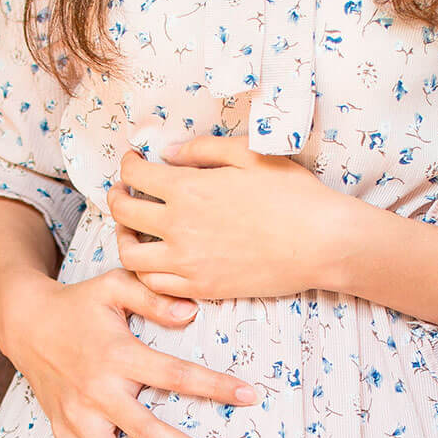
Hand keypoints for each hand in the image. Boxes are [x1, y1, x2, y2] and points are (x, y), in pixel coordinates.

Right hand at [0, 268, 258, 437]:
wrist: (25, 321)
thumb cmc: (78, 304)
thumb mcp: (114, 286)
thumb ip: (153, 298)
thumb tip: (192, 312)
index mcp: (117, 356)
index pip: (175, 375)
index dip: (214, 386)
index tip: (249, 396)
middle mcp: (97, 392)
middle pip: (148, 431)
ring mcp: (78, 417)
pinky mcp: (63, 431)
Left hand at [107, 136, 344, 299]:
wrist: (321, 243)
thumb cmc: (292, 195)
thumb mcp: (248, 155)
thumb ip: (202, 149)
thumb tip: (169, 153)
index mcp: (188, 189)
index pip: (134, 175)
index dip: (128, 164)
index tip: (134, 161)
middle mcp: (179, 227)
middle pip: (123, 214)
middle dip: (117, 198)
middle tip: (124, 193)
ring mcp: (187, 263)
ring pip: (131, 255)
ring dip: (126, 238)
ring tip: (136, 230)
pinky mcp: (202, 288)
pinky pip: (155, 284)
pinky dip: (148, 270)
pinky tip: (158, 258)